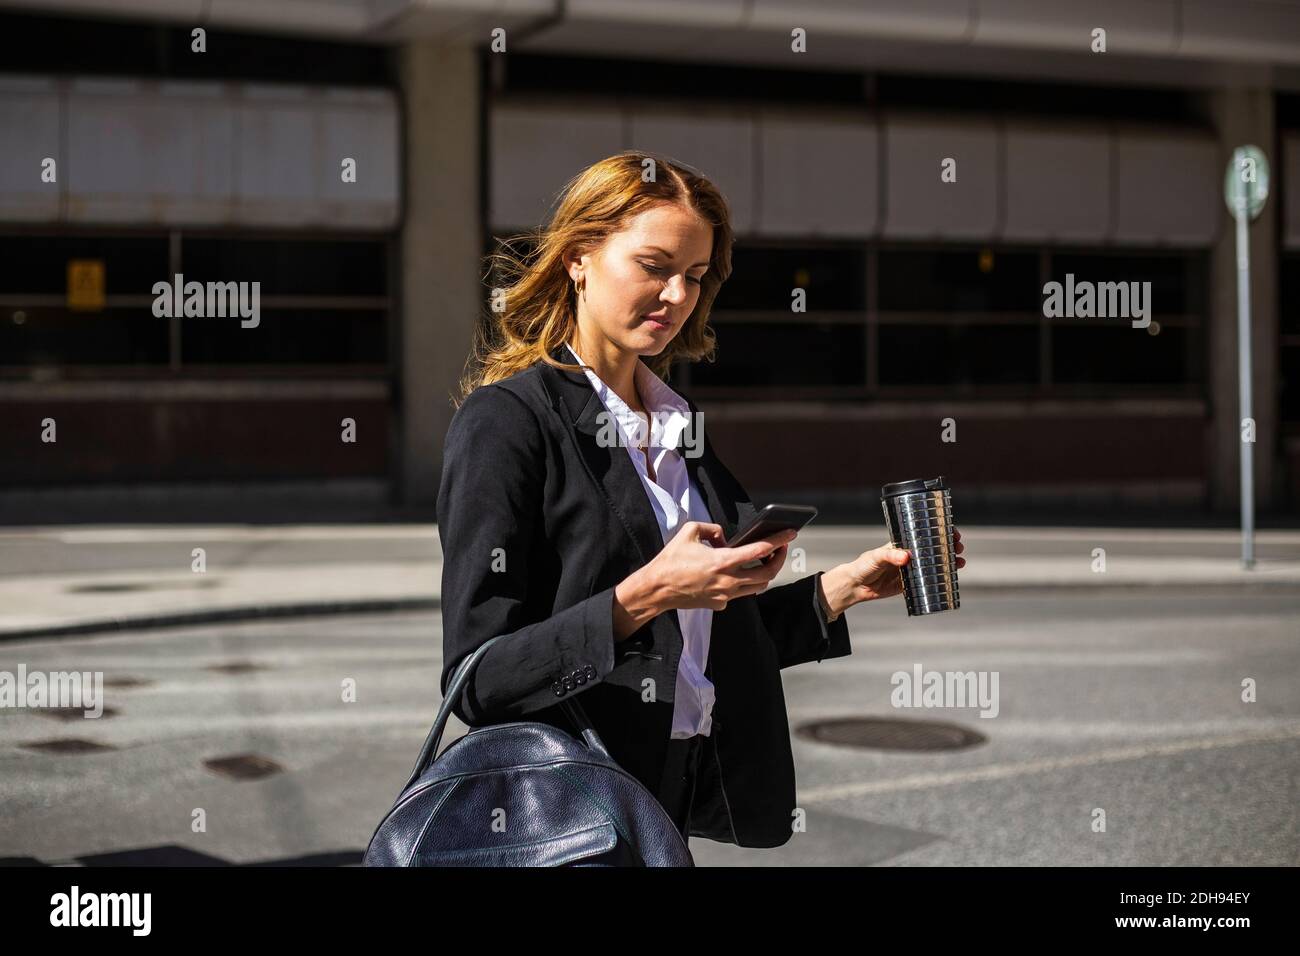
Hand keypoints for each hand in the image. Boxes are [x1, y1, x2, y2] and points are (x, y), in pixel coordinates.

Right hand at [641, 520, 796, 612]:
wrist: (657, 589)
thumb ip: (712, 528)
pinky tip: (738, 574)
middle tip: (781, 548)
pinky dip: (744, 583)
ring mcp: (725, 595)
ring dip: (766, 573)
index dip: (779, 540)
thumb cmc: (671, 560)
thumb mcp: (689, 531)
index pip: (761, 550)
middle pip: (768, 573)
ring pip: (758, 586)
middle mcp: (728, 580)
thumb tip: (724, 537)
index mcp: (723, 560)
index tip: (790, 533)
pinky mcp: (720, 604)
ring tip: (765, 560)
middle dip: (779, 559)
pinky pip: (739, 593)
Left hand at [819, 528, 965, 614]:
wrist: (856, 586)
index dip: (940, 531)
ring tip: (960, 562)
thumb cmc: (863, 566)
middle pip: (934, 548)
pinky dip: (941, 578)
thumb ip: (890, 556)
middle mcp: (909, 555)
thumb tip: (907, 556)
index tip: (952, 531)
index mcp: (902, 543)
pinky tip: (952, 577)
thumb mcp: (876, 557)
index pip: (924, 534)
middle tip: (959, 547)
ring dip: (949, 561)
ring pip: (935, 563)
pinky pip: (929, 581)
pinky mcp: (910, 584)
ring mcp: (911, 569)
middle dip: (949, 546)